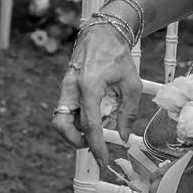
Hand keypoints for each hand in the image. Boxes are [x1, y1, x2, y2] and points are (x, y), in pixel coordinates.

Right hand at [52, 20, 145, 171]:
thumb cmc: (117, 55)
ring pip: (61, 117)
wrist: (102, 32)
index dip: (96, 145)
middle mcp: (71, 87)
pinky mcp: (65, 86)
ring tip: (96, 128)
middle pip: (61, 123)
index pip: (89, 124)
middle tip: (91, 145)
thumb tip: (122, 135)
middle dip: (74, 140)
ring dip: (75, 129)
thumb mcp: (131, 84)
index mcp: (89, 86)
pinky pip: (66, 108)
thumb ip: (127, 112)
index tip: (103, 160)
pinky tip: (94, 114)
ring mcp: (65, 86)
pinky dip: (77, 117)